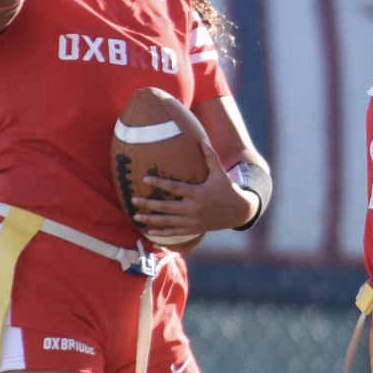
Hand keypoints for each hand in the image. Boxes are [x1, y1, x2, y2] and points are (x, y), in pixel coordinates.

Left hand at [130, 141, 257, 235]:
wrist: (238, 212)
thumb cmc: (227, 189)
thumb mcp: (220, 173)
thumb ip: (210, 157)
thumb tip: (201, 140)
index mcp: (199, 194)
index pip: (176, 188)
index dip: (160, 184)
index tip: (145, 179)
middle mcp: (194, 209)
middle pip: (167, 207)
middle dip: (149, 204)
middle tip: (133, 200)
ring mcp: (193, 222)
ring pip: (168, 222)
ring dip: (151, 220)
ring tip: (136, 216)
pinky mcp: (194, 229)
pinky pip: (175, 233)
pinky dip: (162, 233)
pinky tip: (149, 231)